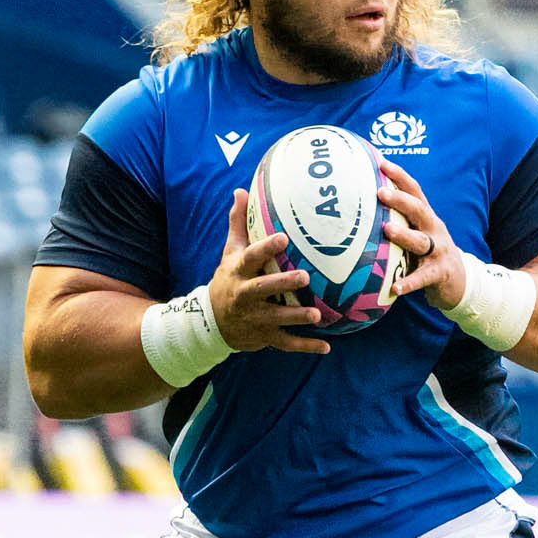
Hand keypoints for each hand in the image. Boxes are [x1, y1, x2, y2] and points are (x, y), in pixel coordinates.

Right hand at [207, 191, 329, 354]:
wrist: (212, 322)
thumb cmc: (228, 280)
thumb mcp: (229, 253)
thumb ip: (238, 224)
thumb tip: (240, 191)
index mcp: (238, 272)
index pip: (250, 257)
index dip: (265, 248)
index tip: (283, 237)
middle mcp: (245, 295)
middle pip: (263, 289)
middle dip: (283, 283)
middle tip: (305, 277)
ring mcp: (255, 318)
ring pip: (276, 318)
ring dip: (296, 317)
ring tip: (317, 315)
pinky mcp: (264, 337)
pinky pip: (286, 343)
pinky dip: (305, 347)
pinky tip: (326, 347)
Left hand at [378, 159, 466, 311]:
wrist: (459, 282)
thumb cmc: (428, 254)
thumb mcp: (418, 233)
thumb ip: (399, 220)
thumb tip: (366, 206)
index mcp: (426, 217)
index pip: (414, 191)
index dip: (400, 176)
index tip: (382, 163)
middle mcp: (434, 229)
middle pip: (419, 210)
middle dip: (400, 200)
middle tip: (380, 193)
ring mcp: (438, 251)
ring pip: (420, 241)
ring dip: (403, 235)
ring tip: (386, 231)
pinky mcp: (439, 273)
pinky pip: (423, 278)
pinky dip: (409, 283)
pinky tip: (395, 288)